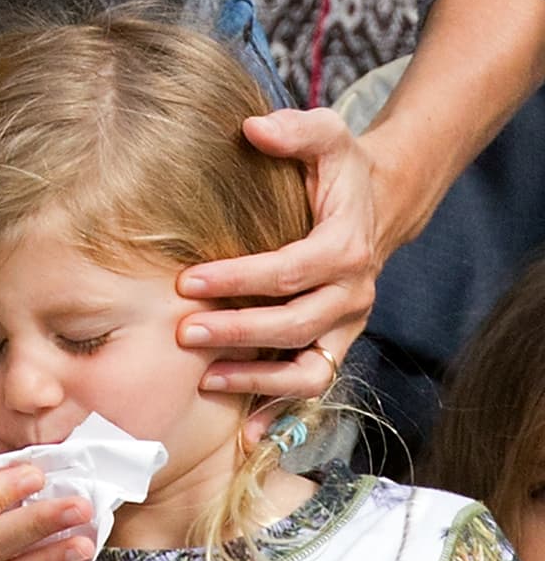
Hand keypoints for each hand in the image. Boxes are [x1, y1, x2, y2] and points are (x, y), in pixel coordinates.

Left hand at [177, 107, 382, 396]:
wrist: (378, 202)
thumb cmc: (339, 168)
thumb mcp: (325, 134)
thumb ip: (293, 129)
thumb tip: (253, 129)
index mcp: (346, 245)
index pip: (290, 269)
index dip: (238, 277)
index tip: (187, 281)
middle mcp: (353, 292)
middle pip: (294, 323)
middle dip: (237, 330)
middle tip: (183, 332)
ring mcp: (346, 324)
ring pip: (307, 367)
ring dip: (257, 379)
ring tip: (205, 379)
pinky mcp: (335, 342)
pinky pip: (311, 385)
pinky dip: (280, 411)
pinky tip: (244, 432)